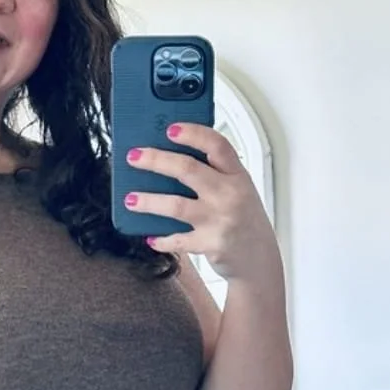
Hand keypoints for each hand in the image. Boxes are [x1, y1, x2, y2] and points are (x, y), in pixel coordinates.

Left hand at [123, 123, 280, 281]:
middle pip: (187, 169)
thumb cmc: (245, 220)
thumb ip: (213, 175)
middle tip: (134, 157)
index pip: (217, 145)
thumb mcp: (238, 190)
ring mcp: (220, 219)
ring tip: (129, 199)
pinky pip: (177, 240)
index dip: (193, 134)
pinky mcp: (211, 243)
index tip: (170, 129)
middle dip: (156, 160)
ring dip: (148, 201)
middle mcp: (230, 194)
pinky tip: (150, 238)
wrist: (260, 259)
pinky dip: (161, 240)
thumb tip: (169, 162)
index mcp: (237, 175)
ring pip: (176, 205)